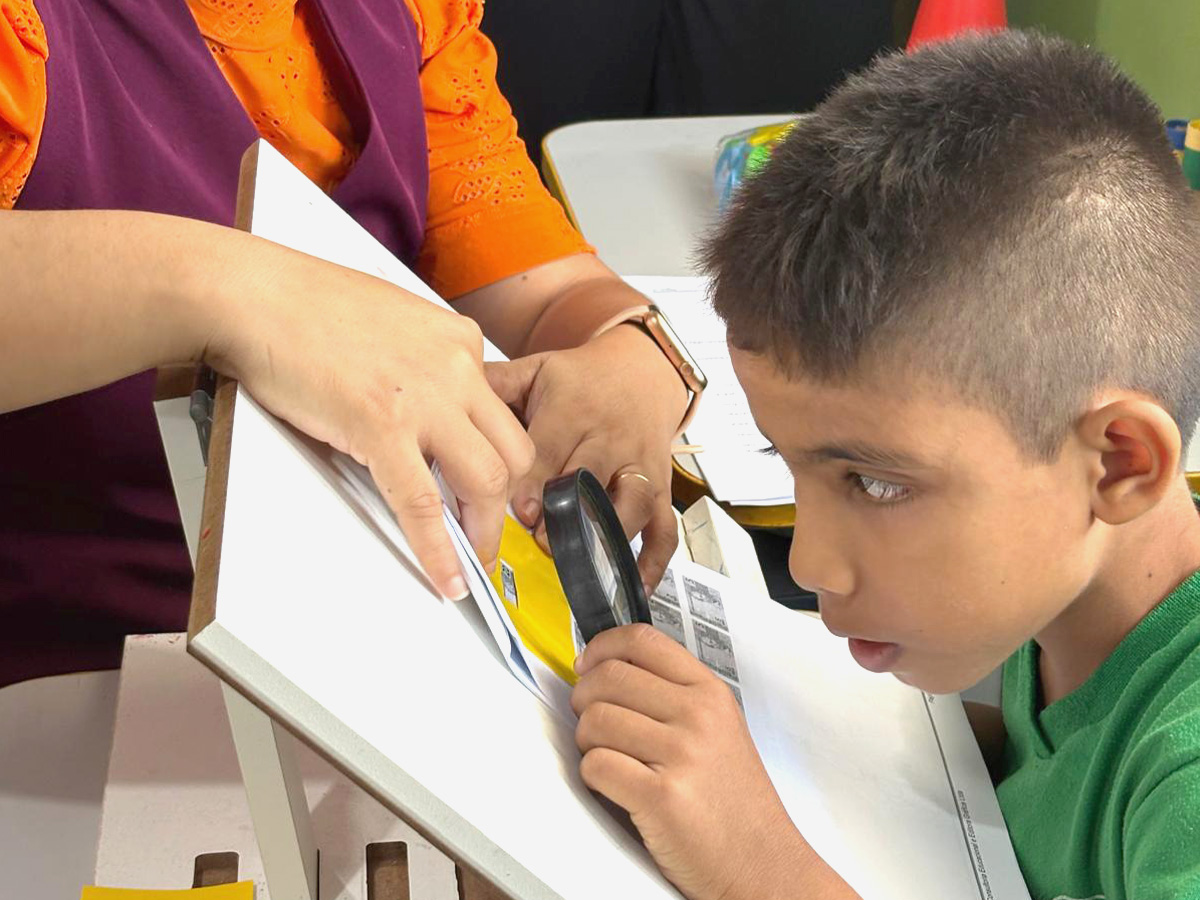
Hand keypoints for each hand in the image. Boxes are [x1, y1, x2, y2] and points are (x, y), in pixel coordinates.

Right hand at [208, 244, 534, 598]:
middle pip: (514, 451)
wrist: (253, 295)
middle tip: (491, 531)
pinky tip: (445, 577)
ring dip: (484, 530)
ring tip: (473, 558)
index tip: (494, 492)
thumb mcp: (393, 322)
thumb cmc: (303, 306)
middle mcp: (456, 366)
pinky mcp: (383, 426)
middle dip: (509, 502)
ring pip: (487, 480)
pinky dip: (438, 550)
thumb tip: (428, 414)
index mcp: (459, 340)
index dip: (503, 462)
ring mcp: (424, 397)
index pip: (503, 413)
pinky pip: (424, 504)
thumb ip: (423, 364)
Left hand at [485, 324, 686, 590]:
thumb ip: (496, 387)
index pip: (549, 450)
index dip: (532, 483)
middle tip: (542, 542)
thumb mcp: (538, 370)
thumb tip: (447, 397)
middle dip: (566, 513)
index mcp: (573, 410)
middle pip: (589, 479)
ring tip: (582, 564)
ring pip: (633, 503)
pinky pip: (664, 527)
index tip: (515, 511)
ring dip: (607, 536)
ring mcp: (640, 465)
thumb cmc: (583, 379)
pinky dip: (653, 560)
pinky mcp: (662, 488)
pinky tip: (635, 585)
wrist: (644, 370)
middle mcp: (611, 438)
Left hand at [572, 624, 811, 899]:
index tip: (587, 665)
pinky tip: (615, 788)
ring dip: (587, 742)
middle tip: (593, 724)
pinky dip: (593, 777)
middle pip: (607, 677)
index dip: (601, 647)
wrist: (763, 864)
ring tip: (608, 760)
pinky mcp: (662, 796)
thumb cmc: (734, 802)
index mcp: (709, 692)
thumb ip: (673, 696)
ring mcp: (681, 754)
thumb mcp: (719, 729)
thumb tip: (604, 673)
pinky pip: (596, 765)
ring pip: (594, 720)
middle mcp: (697, 714)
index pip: (641, 640)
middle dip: (584, 700)